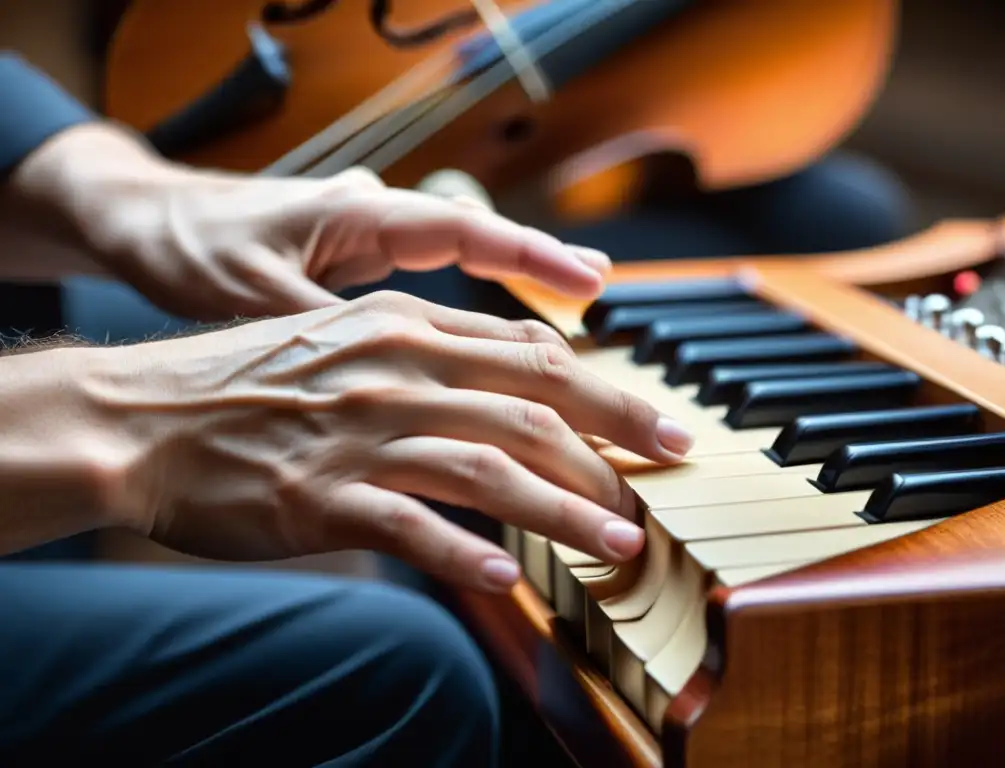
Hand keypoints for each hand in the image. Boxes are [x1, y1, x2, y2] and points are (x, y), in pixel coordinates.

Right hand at [86, 292, 692, 591]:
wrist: (143, 417)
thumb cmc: (249, 382)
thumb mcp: (345, 338)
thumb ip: (428, 355)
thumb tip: (507, 386)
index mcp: (402, 327)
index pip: (528, 353)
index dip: (603, 387)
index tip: (651, 420)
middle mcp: (393, 372)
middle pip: (532, 402)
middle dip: (617, 434)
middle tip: (672, 464)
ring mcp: (359, 436)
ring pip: (490, 467)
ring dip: (565, 509)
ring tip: (617, 542)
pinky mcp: (321, 498)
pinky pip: (410, 527)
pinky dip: (465, 554)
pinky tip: (508, 580)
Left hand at [120, 165, 610, 320]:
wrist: (144, 229)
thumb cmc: (188, 251)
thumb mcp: (250, 296)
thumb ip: (325, 329)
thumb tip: (393, 376)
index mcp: (356, 215)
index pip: (462, 228)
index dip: (528, 255)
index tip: (589, 280)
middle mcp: (374, 223)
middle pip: (478, 239)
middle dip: (542, 265)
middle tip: (604, 292)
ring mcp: (367, 246)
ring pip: (456, 261)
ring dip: (511, 286)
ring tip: (575, 313)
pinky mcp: (356, 273)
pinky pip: (429, 287)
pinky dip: (470, 309)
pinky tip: (496, 342)